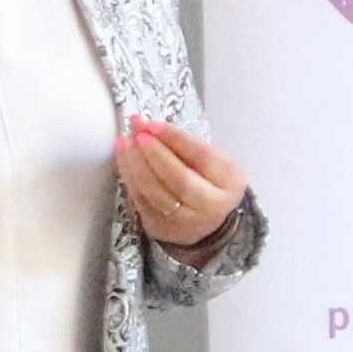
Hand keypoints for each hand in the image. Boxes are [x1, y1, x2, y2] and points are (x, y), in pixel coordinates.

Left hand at [115, 112, 247, 254]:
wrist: (210, 223)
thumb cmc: (210, 183)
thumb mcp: (213, 162)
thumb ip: (188, 147)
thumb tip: (150, 127)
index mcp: (229, 183)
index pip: (201, 157)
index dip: (175, 138)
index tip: (153, 124)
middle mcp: (211, 206)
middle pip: (179, 178)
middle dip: (153, 151)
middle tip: (136, 131)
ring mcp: (186, 221)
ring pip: (155, 191)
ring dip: (135, 163)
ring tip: (125, 141)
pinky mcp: (163, 228)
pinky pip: (141, 200)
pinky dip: (129, 177)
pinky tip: (124, 159)